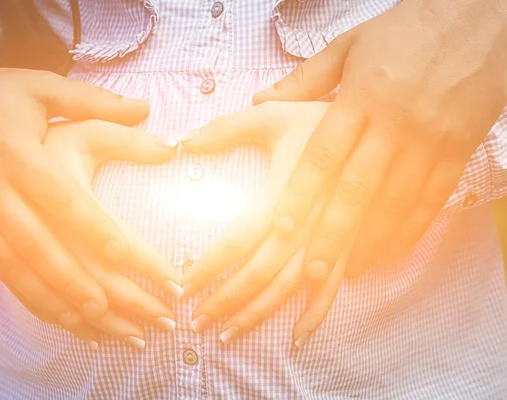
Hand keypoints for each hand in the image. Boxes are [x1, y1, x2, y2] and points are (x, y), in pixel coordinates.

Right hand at [0, 33, 181, 346]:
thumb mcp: (40, 86)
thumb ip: (95, 101)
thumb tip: (148, 108)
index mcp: (19, 155)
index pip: (68, 204)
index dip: (104, 237)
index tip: (141, 264)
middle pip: (46, 252)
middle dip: (90, 289)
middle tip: (136, 317)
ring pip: (22, 273)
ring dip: (64, 306)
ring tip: (106, 331)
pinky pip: (3, 274)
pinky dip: (33, 300)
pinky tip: (63, 318)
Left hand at [178, 102, 351, 344]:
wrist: (386, 126)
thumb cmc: (322, 121)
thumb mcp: (273, 117)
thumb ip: (226, 129)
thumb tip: (182, 141)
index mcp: (285, 193)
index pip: (238, 239)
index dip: (208, 265)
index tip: (182, 284)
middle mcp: (308, 225)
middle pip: (260, 273)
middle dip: (225, 300)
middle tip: (195, 322)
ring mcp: (333, 241)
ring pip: (290, 289)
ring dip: (258, 314)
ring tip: (227, 335)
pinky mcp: (355, 247)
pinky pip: (334, 289)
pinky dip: (315, 315)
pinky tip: (296, 337)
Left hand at [251, 0, 506, 275]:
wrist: (481, 17)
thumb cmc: (406, 31)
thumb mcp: (348, 46)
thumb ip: (304, 80)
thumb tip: (259, 100)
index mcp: (361, 97)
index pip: (324, 154)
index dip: (301, 194)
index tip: (281, 229)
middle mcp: (395, 123)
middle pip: (358, 188)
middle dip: (332, 233)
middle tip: (310, 272)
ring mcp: (431, 139)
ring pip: (397, 202)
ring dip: (371, 242)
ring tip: (348, 272)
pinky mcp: (459, 149)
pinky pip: (434, 198)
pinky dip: (412, 230)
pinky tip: (391, 251)